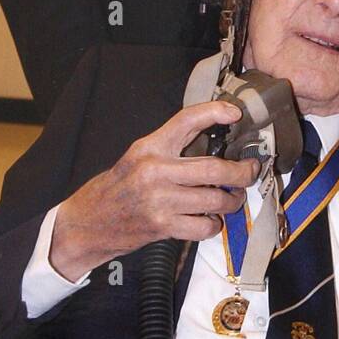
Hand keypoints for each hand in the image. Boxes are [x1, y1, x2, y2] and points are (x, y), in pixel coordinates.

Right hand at [49, 101, 257, 279]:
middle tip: (251, 172)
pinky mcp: (162, 226)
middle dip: (242, 172)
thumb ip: (169, 147)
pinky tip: (209, 220)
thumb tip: (214, 140)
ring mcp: (159, 201)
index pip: (186, 120)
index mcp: (149, 148)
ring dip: (232, 201)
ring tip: (233, 198)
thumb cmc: (117, 188)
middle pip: (214, 169)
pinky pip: (205, 226)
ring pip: (215, 199)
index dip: (214, 112)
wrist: (87, 222)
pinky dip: (213, 224)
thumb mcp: (137, 157)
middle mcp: (155, 171)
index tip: (235, 112)